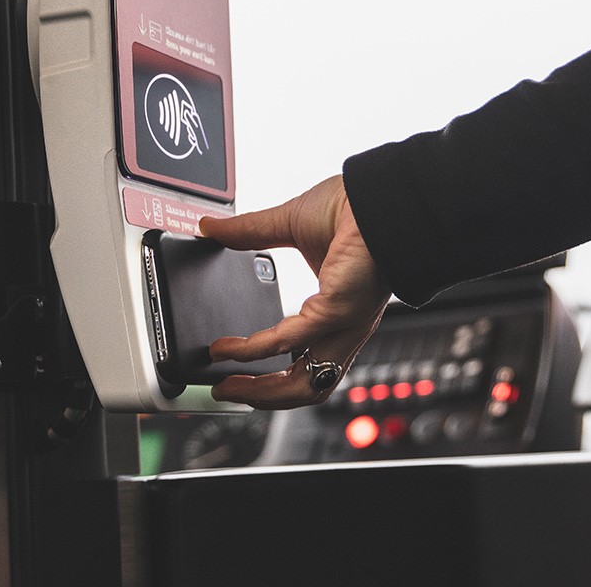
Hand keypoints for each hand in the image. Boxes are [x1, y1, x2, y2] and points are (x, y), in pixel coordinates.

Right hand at [199, 175, 390, 409]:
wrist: (377, 193)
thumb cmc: (353, 207)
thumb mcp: (288, 224)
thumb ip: (248, 232)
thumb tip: (213, 228)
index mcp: (337, 311)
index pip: (307, 362)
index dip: (273, 377)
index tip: (238, 376)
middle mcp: (343, 327)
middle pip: (304, 387)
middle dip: (260, 396)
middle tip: (226, 390)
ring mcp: (342, 324)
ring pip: (301, 383)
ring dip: (258, 390)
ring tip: (225, 385)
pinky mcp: (336, 311)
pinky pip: (287, 342)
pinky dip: (254, 351)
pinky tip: (230, 349)